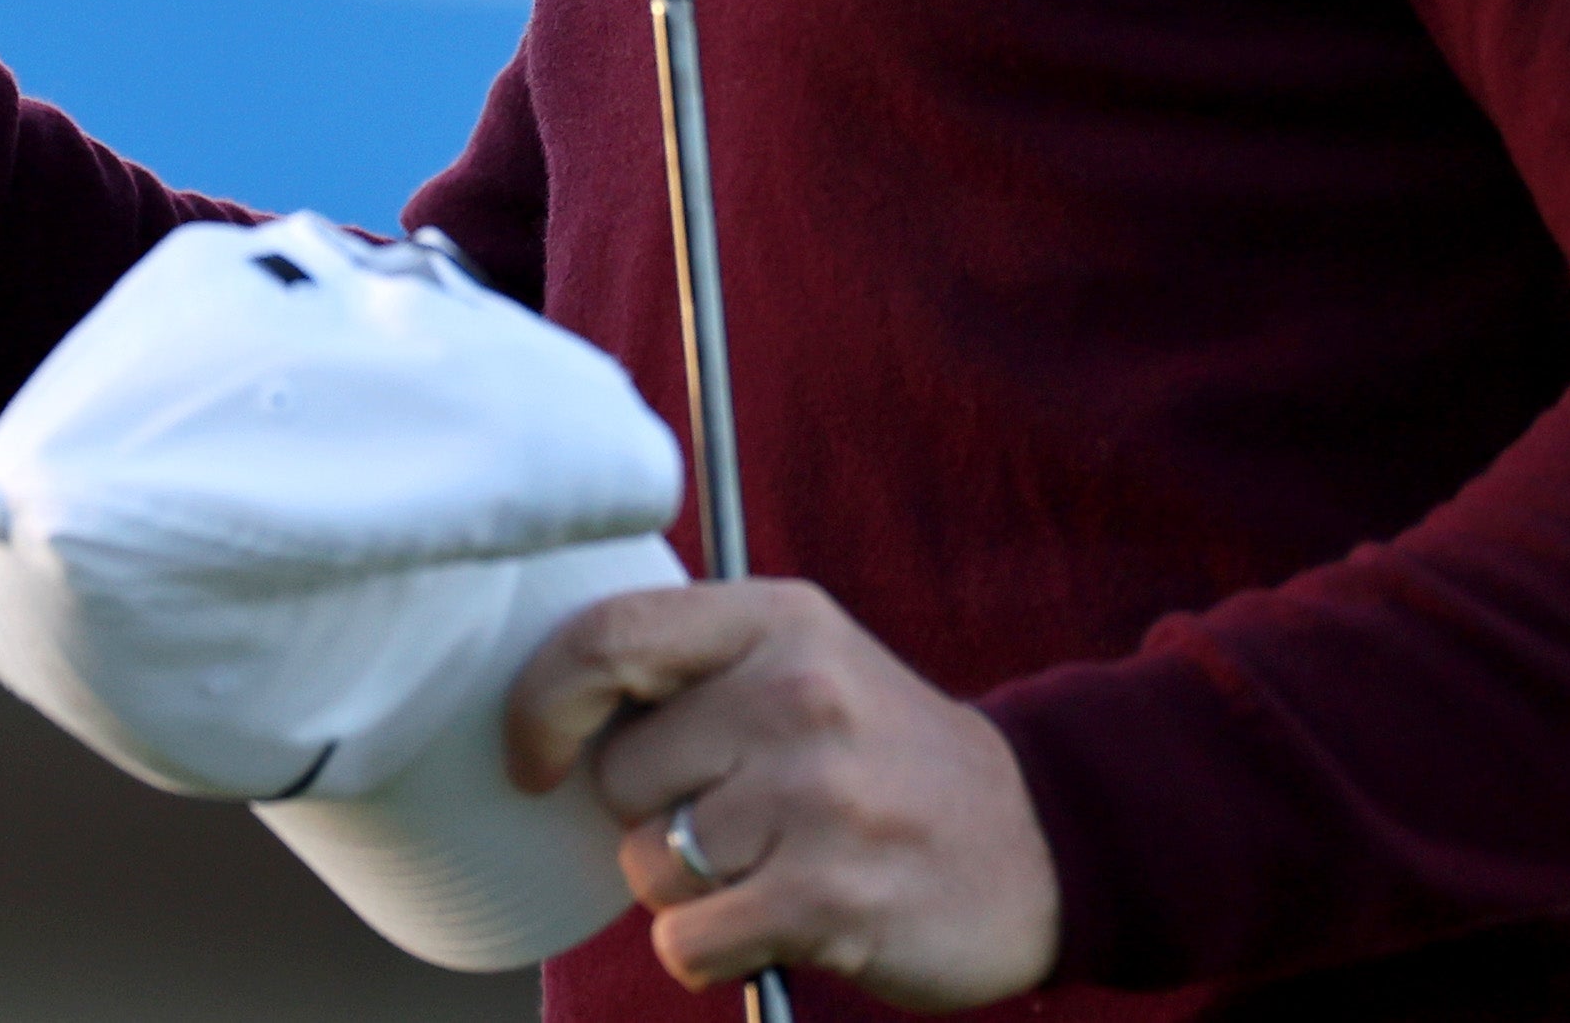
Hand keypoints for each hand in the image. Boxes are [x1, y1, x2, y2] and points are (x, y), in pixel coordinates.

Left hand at [504, 580, 1060, 1010]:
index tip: (531, 756)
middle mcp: (797, 695)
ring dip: (687, 887)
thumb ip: (688, 664)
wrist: (1038, 840)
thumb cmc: (878, 752)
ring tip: (770, 864)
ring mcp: (816, 799)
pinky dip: (710, 950)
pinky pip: (686, 941)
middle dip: (648, 812)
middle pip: (619, 773)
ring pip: (648, 863)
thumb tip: (547, 710)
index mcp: (777, 619)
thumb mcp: (801, 658)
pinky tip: (774, 921)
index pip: (606, 638)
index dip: (541, 704)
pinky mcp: (828, 900)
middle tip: (733, 816)